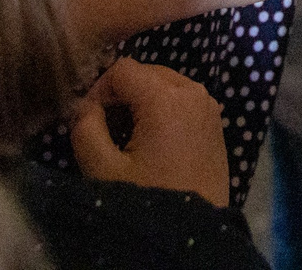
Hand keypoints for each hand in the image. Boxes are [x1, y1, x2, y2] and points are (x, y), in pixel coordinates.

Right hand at [69, 57, 231, 207]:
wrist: (194, 233)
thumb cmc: (148, 197)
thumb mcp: (103, 169)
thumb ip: (85, 128)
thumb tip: (85, 105)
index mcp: (166, 97)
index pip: (123, 69)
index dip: (99, 89)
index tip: (90, 119)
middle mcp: (194, 92)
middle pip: (147, 72)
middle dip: (122, 94)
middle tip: (106, 127)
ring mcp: (209, 107)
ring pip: (167, 84)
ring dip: (144, 101)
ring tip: (128, 136)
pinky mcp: (216, 123)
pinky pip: (184, 101)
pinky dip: (165, 110)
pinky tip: (153, 142)